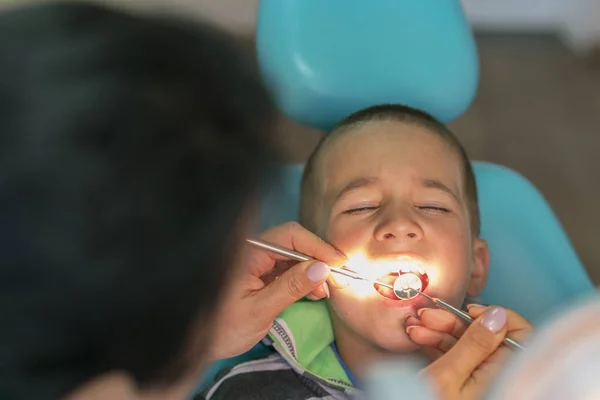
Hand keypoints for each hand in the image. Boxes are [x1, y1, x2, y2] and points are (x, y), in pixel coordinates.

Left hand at [207, 222, 345, 360]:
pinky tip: (315, 292)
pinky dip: (304, 278)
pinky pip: (288, 268)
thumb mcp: (259, 310)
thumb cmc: (222, 328)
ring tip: (326, 291)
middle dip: (318, 258)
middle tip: (339, 278)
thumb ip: (290, 288)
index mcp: (249, 252)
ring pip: (294, 255)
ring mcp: (258, 262)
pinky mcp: (261, 274)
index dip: (317, 246)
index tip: (339, 263)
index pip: (290, 236)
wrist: (200, 343)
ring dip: (313, 270)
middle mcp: (254, 251)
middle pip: (294, 242)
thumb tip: (322, 268)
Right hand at [406, 305, 532, 399]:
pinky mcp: (460, 384)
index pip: (521, 335)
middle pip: (488, 337)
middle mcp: (496, 378)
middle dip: (456, 323)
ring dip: (440, 332)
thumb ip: (474, 344)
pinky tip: (418, 338)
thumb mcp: (447, 376)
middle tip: (429, 317)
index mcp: (503, 377)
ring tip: (416, 328)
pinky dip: (436, 345)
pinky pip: (455, 357)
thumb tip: (496, 315)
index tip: (469, 312)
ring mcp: (477, 382)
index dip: (496, 318)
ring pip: (467, 345)